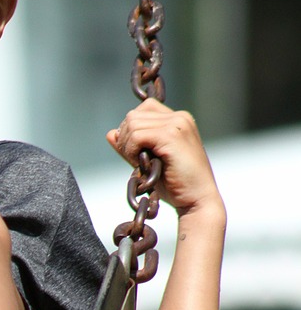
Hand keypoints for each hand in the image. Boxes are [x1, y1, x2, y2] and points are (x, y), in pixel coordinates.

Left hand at [107, 98, 220, 216]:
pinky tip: (140, 165)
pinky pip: (137, 135)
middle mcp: (179, 117)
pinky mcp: (171, 136)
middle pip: (134, 115)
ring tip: (140, 164)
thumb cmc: (176, 185)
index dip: (131, 129)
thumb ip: (132, 146)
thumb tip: (111, 133)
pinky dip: (131, 151)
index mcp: (178, 120)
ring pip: (133, 124)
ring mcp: (177, 124)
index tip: (134, 152)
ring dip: (128, 146)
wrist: (197, 200)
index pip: (143, 109)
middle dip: (126, 138)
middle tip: (134, 161)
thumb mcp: (149, 162)